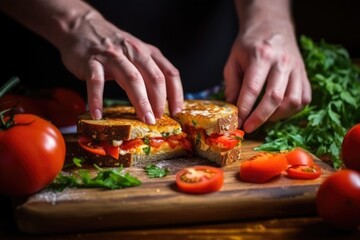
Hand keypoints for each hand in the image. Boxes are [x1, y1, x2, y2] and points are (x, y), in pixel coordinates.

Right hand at [58, 12, 182, 123]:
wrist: (80, 27)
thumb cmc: (112, 48)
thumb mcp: (135, 55)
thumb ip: (147, 73)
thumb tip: (160, 102)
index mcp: (148, 53)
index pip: (170, 73)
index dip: (176, 94)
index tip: (176, 112)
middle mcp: (134, 52)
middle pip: (154, 78)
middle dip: (158, 101)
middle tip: (157, 120)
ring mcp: (113, 55)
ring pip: (131, 79)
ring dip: (140, 101)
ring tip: (144, 119)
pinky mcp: (91, 60)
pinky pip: (96, 82)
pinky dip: (97, 99)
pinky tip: (98, 115)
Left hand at [224, 18, 310, 132]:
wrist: (272, 25)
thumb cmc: (249, 44)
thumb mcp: (233, 60)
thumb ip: (232, 85)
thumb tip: (233, 108)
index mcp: (261, 55)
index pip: (252, 88)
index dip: (244, 109)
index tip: (237, 121)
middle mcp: (282, 62)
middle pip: (274, 97)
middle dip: (260, 117)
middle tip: (248, 127)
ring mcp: (297, 68)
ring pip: (292, 101)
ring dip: (276, 116)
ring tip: (263, 119)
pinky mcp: (305, 75)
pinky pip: (303, 99)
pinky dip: (291, 110)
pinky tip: (277, 111)